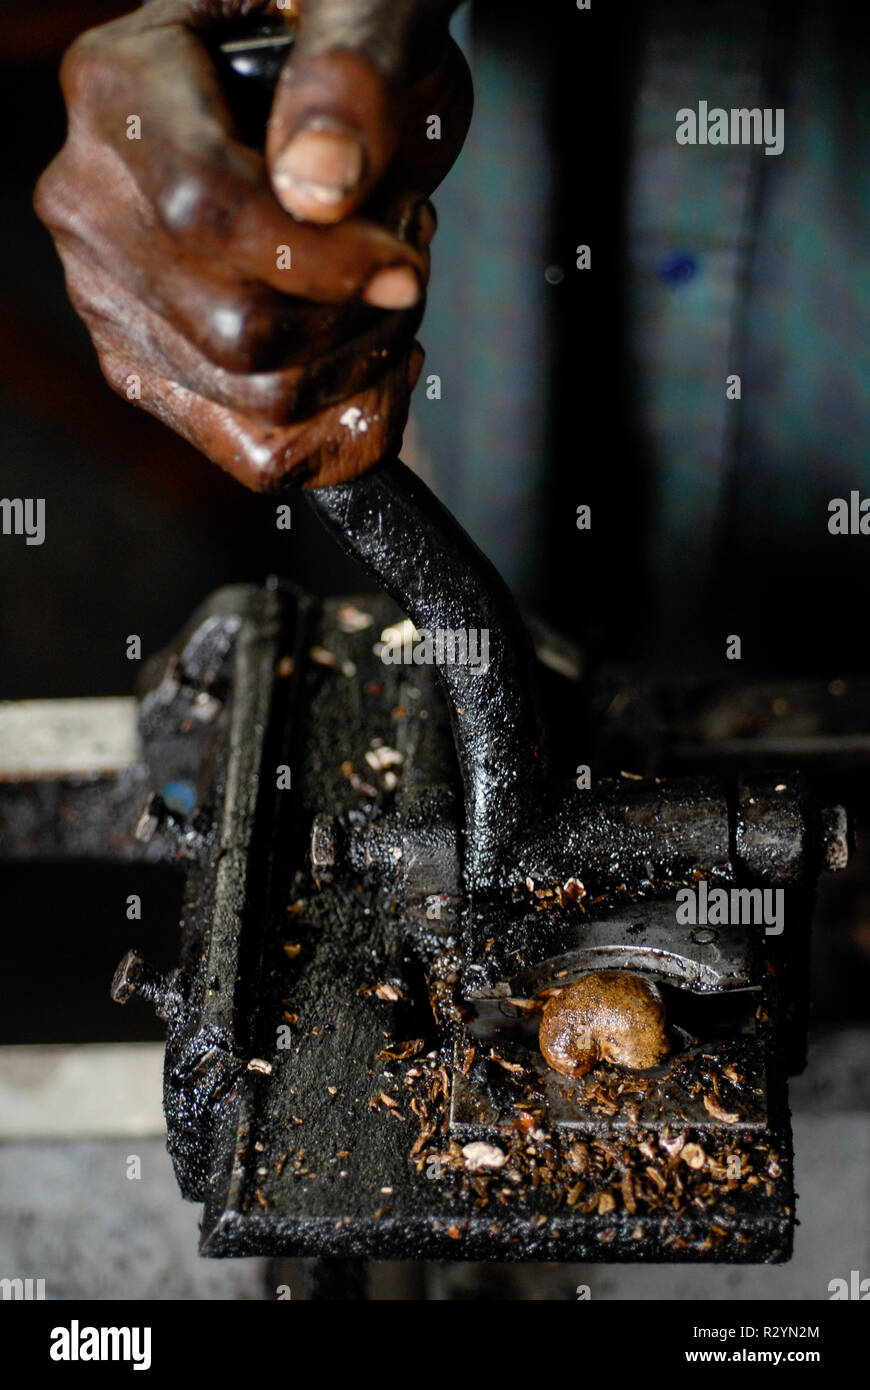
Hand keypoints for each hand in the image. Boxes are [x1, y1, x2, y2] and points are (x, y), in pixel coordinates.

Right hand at [34, 0, 470, 489]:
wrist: (329, 97)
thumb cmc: (348, 44)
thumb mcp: (369, 13)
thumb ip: (350, 73)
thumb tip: (318, 183)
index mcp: (120, 89)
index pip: (206, 210)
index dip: (324, 262)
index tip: (408, 265)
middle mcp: (91, 200)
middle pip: (238, 328)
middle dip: (360, 313)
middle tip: (405, 249)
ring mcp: (109, 295)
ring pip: (257, 397)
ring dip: (363, 362)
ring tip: (386, 288)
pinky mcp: (148, 368)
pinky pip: (251, 452)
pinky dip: (340, 433)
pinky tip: (373, 370)